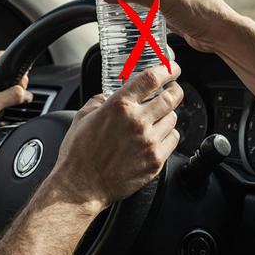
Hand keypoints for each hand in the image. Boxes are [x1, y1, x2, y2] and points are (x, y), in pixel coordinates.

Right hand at [51, 63, 182, 209]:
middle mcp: (137, 121)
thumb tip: (109, 95)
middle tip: (172, 90)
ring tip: (157, 119)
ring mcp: (149, 142)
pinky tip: (156, 136)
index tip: (172, 68)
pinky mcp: (155, 161)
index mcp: (119, 106)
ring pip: (173, 119)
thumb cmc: (79, 153)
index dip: (168, 69)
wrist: (81, 185)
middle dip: (175, 90)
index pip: (153, 78)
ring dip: (167, 115)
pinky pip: (173, 140)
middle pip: (172, 97)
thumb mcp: (82, 116)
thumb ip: (99, 100)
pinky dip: (168, 135)